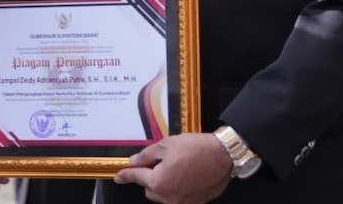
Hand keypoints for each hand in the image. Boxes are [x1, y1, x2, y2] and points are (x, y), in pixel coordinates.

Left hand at [113, 133, 231, 203]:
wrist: (224, 156)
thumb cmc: (197, 149)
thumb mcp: (167, 145)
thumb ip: (146, 155)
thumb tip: (133, 161)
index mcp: (159, 182)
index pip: (136, 178)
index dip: (126, 175)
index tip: (119, 177)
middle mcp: (169, 197)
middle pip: (149, 188)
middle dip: (151, 176)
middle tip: (161, 161)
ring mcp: (182, 202)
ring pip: (163, 194)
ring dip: (164, 183)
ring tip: (177, 166)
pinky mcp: (194, 203)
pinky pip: (177, 197)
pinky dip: (177, 188)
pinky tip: (185, 174)